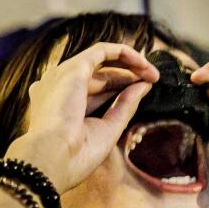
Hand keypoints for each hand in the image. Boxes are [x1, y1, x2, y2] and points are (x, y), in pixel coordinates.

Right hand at [5, 42, 156, 190]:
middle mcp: (58, 87)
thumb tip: (145, 85)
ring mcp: (63, 75)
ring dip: (130, 64)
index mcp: (58, 105)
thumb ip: (125, 105)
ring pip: (101, 60)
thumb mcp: (108, 127)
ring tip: (153, 74)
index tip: (143, 92)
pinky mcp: (74, 68)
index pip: (94, 90)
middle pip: (99, 75)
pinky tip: (144, 64)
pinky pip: (103, 50)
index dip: (120, 88)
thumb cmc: (76, 153)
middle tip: (153, 81)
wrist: (55, 157)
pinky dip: (125, 53)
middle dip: (127, 76)